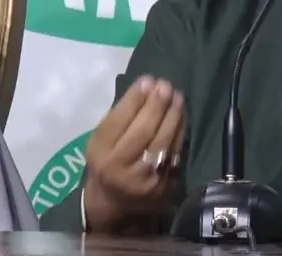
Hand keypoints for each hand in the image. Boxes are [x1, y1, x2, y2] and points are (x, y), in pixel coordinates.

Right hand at [83, 75, 184, 232]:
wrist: (114, 202)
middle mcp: (122, 168)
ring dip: (173, 115)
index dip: (134, 99)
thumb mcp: (100, 141)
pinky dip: (180, 131)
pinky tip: (181, 115)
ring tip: (177, 96)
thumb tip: (146, 87)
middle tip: (165, 85)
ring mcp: (145, 179)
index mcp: (100, 154)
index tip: (147, 80)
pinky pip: (175, 153)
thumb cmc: (106, 162)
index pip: (118, 122)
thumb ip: (119, 118)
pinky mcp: (165, 185)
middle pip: (143, 131)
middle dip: (156, 105)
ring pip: (163, 142)